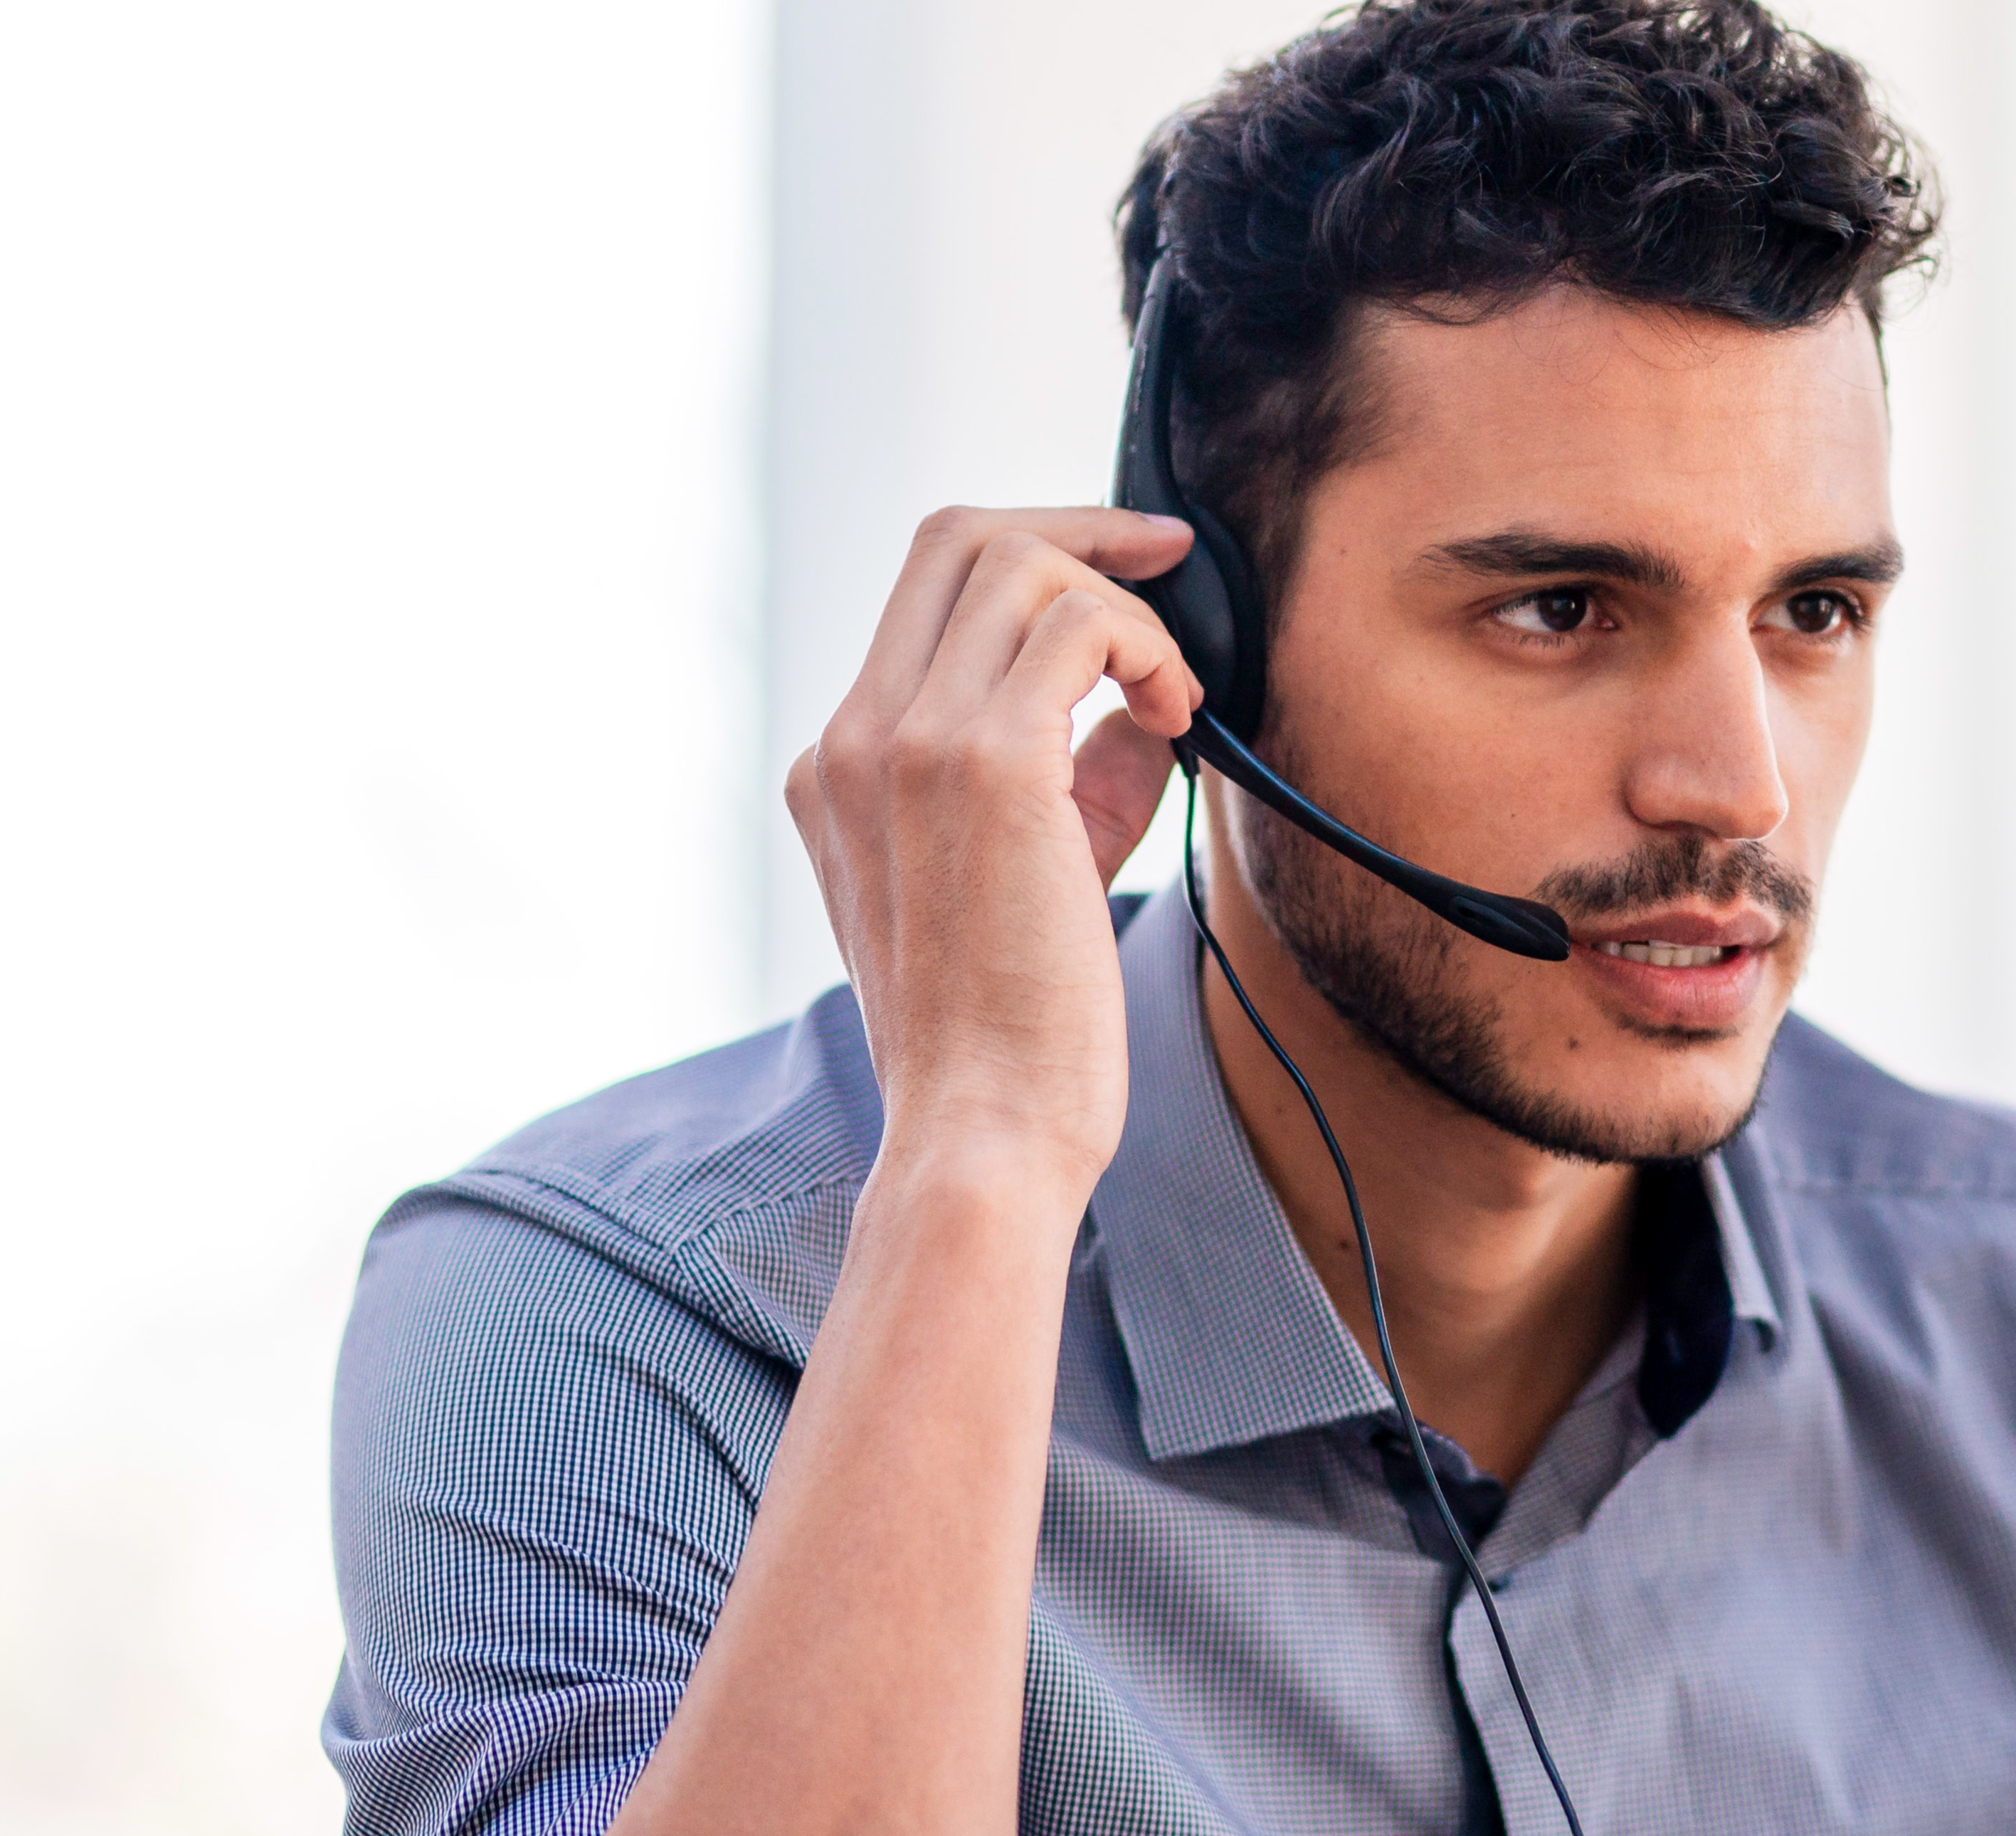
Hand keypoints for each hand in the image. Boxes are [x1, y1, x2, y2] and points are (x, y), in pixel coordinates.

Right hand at [788, 506, 1202, 1184]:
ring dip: (1125, 608)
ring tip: (1173, 697)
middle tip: (1171, 559)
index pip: (926, 589)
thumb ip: (1069, 779)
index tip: (1132, 567)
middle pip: (958, 538)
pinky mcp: (983, 764)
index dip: (1040, 552)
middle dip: (1082, 530)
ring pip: (1018, 565)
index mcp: (839, 765)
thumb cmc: (1011, 1031)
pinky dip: (1147, 647)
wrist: (982, 1126)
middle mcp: (853, 738)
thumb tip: (1140, 706)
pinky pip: (1078, 626)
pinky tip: (1176, 717)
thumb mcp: (1027, 876)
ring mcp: (906, 742)